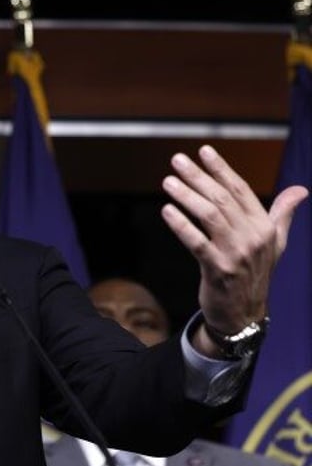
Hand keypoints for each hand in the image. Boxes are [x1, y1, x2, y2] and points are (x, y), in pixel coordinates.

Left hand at [160, 145, 307, 354]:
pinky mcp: (218, 270)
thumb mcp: (275, 244)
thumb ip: (282, 214)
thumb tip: (301, 191)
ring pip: (209, 216)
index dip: (222, 169)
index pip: (241, 190)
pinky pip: (197, 243)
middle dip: (198, 177)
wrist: (244, 315)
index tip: (204, 151)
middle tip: (177, 160)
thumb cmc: (255, 274)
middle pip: (222, 199)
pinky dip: (181, 226)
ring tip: (168, 181)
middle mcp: (253, 237)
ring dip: (187, 196)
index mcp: (265, 227)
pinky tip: (167, 211)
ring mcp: (236, 254)